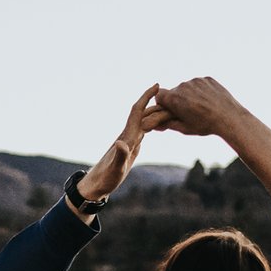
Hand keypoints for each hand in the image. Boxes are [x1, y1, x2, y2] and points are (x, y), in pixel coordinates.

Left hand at [75, 85, 166, 204]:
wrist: (96, 185)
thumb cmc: (105, 179)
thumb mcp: (115, 169)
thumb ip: (119, 156)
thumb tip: (121, 143)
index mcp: (127, 137)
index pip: (137, 111)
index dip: (146, 97)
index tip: (157, 85)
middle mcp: (128, 136)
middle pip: (144, 113)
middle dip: (157, 103)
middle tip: (175, 95)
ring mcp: (129, 141)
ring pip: (145, 121)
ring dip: (157, 112)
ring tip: (173, 107)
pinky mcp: (130, 148)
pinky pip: (144, 131)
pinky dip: (153, 124)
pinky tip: (159, 124)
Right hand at [147, 76, 242, 139]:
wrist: (229, 117)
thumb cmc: (205, 125)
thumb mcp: (184, 128)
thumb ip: (168, 124)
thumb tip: (155, 125)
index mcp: (174, 98)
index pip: (159, 95)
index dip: (163, 104)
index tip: (170, 110)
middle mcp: (183, 86)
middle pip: (174, 92)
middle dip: (178, 100)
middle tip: (188, 111)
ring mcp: (196, 81)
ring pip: (187, 87)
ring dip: (190, 95)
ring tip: (201, 107)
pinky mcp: (207, 78)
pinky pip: (199, 84)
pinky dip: (201, 91)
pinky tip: (208, 101)